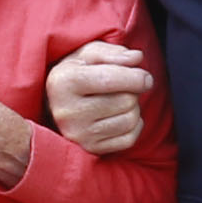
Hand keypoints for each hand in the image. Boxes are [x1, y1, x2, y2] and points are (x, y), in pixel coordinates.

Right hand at [45, 38, 152, 157]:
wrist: (55, 104)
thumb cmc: (76, 73)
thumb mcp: (87, 55)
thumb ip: (113, 53)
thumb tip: (137, 58)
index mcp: (64, 82)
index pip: (109, 80)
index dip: (136, 77)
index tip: (146, 78)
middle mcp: (68, 112)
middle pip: (125, 100)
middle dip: (132, 91)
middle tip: (122, 88)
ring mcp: (78, 134)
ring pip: (130, 120)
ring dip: (133, 108)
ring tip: (119, 101)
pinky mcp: (90, 149)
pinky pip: (130, 139)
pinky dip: (133, 126)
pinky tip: (120, 117)